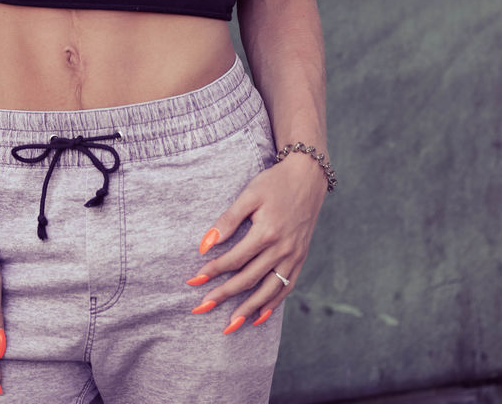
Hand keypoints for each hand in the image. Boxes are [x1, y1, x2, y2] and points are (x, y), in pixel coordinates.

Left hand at [186, 156, 326, 332]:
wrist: (308, 177)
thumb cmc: (274, 183)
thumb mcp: (249, 194)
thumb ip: (228, 219)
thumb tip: (206, 244)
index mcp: (266, 233)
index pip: (234, 260)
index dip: (212, 271)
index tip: (193, 281)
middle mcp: (281, 249)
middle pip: (248, 279)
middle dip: (223, 295)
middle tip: (202, 308)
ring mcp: (293, 256)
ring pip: (268, 290)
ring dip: (248, 309)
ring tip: (229, 324)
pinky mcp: (300, 258)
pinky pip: (286, 287)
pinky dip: (273, 304)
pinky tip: (259, 316)